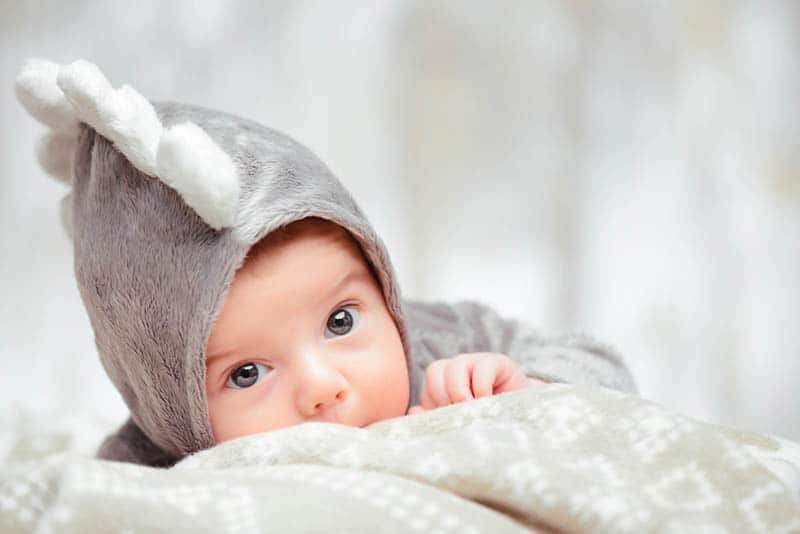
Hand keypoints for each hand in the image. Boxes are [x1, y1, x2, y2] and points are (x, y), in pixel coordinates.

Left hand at [407, 352, 538, 413]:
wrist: (523, 419)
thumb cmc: (486, 422)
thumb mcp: (458, 422)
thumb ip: (435, 418)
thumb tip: (413, 411)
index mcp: (443, 382)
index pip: (426, 388)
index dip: (435, 407)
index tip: (450, 424)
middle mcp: (457, 368)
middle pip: (434, 372)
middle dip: (444, 399)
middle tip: (460, 416)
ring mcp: (477, 362)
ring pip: (454, 367)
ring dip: (460, 393)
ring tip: (472, 410)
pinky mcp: (498, 362)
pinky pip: (481, 368)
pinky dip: (481, 389)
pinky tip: (489, 403)